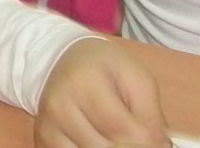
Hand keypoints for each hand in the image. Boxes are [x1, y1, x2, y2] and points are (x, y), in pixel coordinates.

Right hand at [34, 37, 169, 147]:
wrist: (61, 60)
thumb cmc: (103, 68)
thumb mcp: (136, 79)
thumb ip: (151, 114)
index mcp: (85, 81)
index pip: (122, 130)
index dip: (147, 143)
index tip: (156, 141)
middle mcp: (60, 105)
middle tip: (138, 140)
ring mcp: (48, 124)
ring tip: (119, 138)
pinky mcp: (44, 138)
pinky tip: (100, 141)